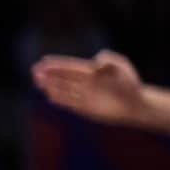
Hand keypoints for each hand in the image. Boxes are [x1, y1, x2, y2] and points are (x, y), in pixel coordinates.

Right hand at [31, 50, 149, 127]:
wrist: (136, 104)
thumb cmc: (130, 84)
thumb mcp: (123, 67)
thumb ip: (111, 61)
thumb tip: (95, 63)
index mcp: (92, 71)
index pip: (71, 67)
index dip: (57, 65)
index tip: (44, 62)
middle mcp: (85, 83)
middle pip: (63, 77)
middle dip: (49, 74)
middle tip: (34, 71)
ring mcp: (84, 95)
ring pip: (64, 89)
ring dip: (51, 86)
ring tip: (38, 82)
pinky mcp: (85, 108)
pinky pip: (69, 103)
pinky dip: (60, 99)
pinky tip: (50, 96)